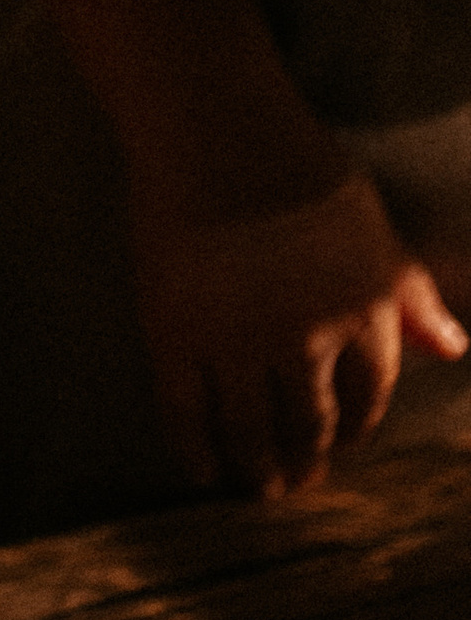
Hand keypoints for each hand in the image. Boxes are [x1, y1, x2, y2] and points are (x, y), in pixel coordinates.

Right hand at [134, 166, 466, 497]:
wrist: (216, 133)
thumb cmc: (301, 169)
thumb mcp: (375, 231)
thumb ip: (412, 296)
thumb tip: (454, 350)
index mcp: (365, 315)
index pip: (368, 395)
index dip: (356, 426)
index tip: (341, 443)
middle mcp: (307, 341)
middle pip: (310, 424)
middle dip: (306, 460)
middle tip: (296, 482)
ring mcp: (237, 343)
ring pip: (251, 431)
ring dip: (257, 468)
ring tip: (256, 487)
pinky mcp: (177, 336)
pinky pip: (186, 412)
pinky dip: (196, 450)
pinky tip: (200, 471)